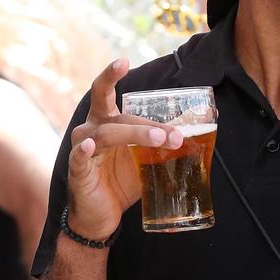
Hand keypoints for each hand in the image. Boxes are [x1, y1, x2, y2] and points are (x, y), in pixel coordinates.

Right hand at [67, 60, 183, 239]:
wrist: (101, 217)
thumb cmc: (122, 182)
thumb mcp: (146, 159)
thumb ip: (163, 143)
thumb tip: (201, 129)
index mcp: (106, 122)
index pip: (106, 93)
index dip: (111, 75)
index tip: (124, 61)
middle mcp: (91, 130)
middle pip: (115, 115)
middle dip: (147, 123)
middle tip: (171, 134)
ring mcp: (82, 149)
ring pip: (106, 134)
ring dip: (134, 135)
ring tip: (158, 140)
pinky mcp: (78, 172)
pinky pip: (79, 157)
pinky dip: (83, 150)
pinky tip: (89, 145)